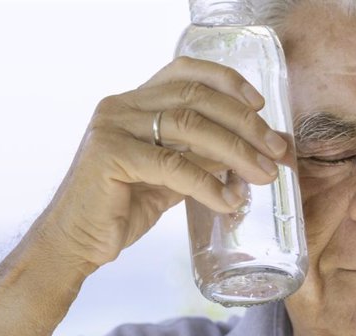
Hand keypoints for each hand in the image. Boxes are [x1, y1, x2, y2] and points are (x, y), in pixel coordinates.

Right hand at [35, 56, 287, 270]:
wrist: (77, 242)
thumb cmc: (124, 207)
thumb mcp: (172, 176)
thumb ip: (203, 158)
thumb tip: (253, 152)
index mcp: (136, 103)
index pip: (185, 73)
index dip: (227, 81)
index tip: (260, 105)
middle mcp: (122, 106)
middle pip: (196, 99)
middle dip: (245, 124)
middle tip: (277, 150)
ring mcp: (113, 127)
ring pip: (190, 127)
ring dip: (236, 151)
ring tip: (264, 176)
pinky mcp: (109, 156)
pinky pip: (173, 165)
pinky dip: (208, 184)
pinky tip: (230, 201)